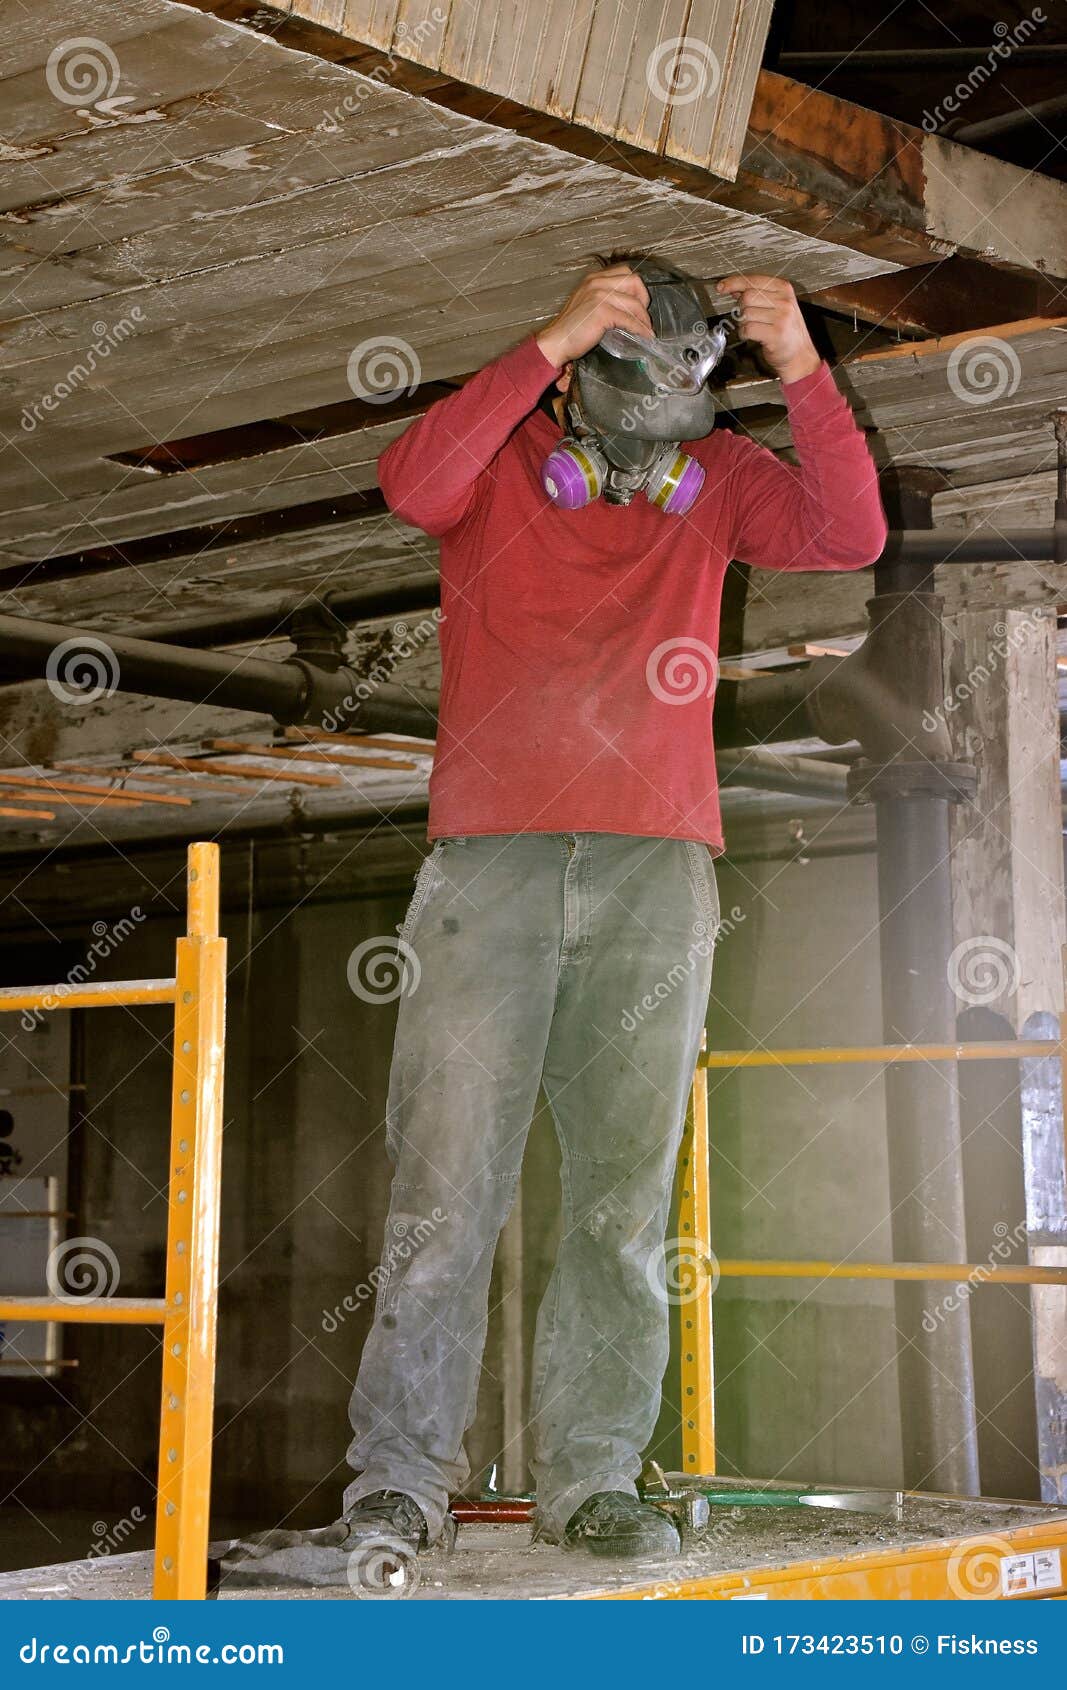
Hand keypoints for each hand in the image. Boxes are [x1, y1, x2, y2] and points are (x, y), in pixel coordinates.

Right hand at [536, 264, 652, 370]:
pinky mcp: (602, 312)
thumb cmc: (571, 327)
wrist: (556, 341)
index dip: (636, 288)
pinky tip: (644, 335)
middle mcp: (597, 282)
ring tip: (646, 328)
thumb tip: (628, 305)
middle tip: (643, 315)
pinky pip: (629, 320)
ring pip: (634, 302)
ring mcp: (600, 296)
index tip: (638, 303)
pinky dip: (640, 329)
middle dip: (644, 298)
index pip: (625, 272)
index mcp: (594, 278)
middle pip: (634, 281)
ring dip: (644, 317)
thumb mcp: (587, 302)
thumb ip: (604, 297)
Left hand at [717, 274, 820, 384]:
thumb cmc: (787, 331)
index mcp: (784, 289)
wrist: (800, 355)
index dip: (734, 282)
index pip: (753, 280)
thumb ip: (757, 295)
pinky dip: (744, 334)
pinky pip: (748, 329)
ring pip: (746, 313)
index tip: (721, 286)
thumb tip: (734, 288)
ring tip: (754, 328)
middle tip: (748, 317)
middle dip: (741, 308)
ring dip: (743, 323)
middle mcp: (784, 301)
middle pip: (747, 297)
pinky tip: (752, 336)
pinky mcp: (775, 334)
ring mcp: (781, 317)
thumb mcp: (777, 306)